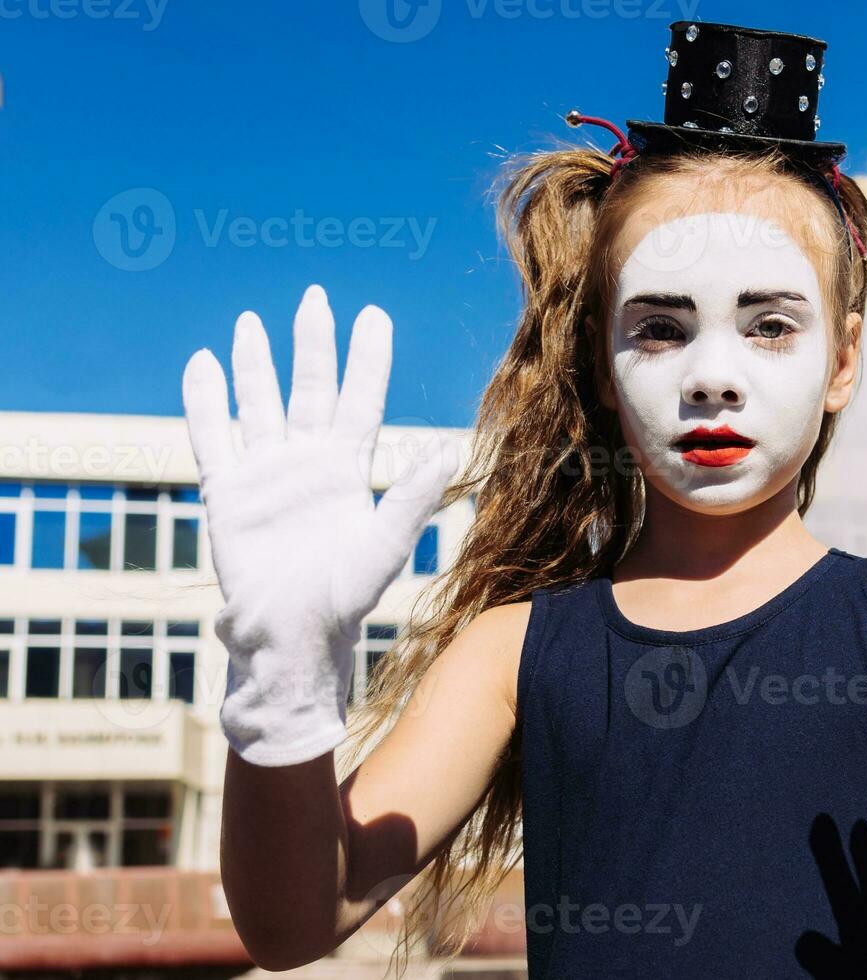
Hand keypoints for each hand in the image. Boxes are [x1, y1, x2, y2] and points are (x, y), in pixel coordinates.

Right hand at [182, 284, 456, 765]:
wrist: (291, 635)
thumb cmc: (344, 598)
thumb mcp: (385, 545)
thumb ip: (411, 499)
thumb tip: (450, 452)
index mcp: (349, 469)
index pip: (359, 399)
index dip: (365, 359)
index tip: (372, 314)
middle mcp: (308, 462)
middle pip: (309, 389)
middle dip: (312, 344)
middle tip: (314, 298)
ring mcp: (266, 474)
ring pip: (259, 403)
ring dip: (254, 364)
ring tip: (250, 321)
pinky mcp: (228, 493)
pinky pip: (212, 438)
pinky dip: (205, 402)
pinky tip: (203, 365)